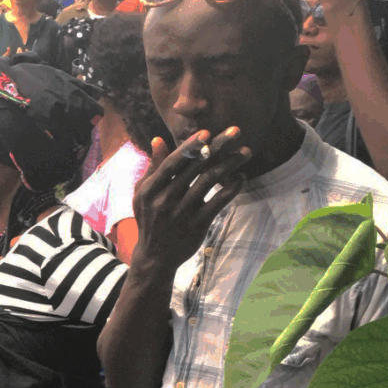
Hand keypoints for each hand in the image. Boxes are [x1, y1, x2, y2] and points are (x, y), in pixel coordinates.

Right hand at [130, 127, 252, 272]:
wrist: (156, 256)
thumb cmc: (150, 218)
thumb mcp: (143, 193)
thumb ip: (153, 167)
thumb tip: (157, 139)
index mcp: (150, 189)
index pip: (172, 163)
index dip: (190, 147)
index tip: (206, 132)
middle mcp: (165, 199)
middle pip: (196, 167)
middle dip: (218, 147)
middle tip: (236, 131)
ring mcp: (182, 212)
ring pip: (210, 181)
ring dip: (231, 164)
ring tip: (245, 153)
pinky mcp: (198, 223)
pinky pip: (220, 201)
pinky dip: (232, 187)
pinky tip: (240, 177)